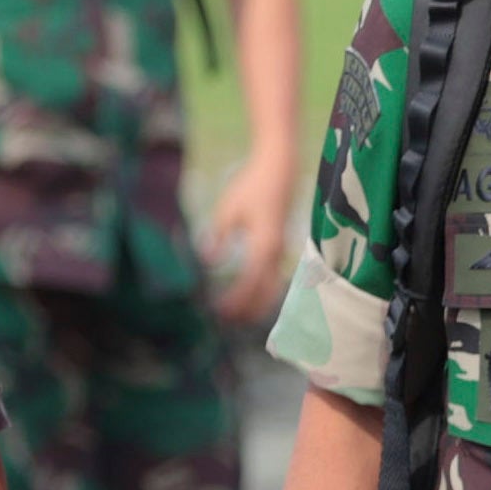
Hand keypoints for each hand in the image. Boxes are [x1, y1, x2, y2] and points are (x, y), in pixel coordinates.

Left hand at [202, 163, 293, 335]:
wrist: (280, 167)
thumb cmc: (252, 185)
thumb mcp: (228, 210)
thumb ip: (218, 237)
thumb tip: (208, 260)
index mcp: (264, 246)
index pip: (249, 283)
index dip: (235, 300)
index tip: (218, 311)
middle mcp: (276, 252)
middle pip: (266, 292)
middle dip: (249, 309)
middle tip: (228, 322)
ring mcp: (281, 249)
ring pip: (272, 286)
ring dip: (256, 302)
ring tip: (239, 313)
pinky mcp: (281, 244)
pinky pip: (273, 275)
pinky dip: (262, 288)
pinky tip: (250, 292)